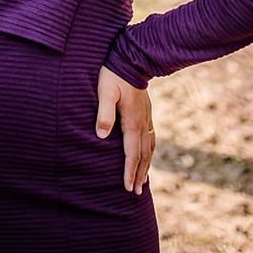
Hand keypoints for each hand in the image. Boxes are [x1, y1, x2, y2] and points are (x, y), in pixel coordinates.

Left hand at [95, 65, 154, 194]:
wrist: (132, 59)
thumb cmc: (113, 75)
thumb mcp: (104, 92)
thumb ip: (104, 113)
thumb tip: (101, 135)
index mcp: (132, 121)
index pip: (131, 153)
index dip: (129, 171)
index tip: (127, 188)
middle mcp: (142, 123)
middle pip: (143, 155)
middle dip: (139, 175)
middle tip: (136, 193)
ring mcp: (146, 118)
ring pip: (149, 148)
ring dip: (146, 166)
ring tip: (143, 181)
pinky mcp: (146, 113)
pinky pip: (151, 138)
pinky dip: (149, 152)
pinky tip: (147, 155)